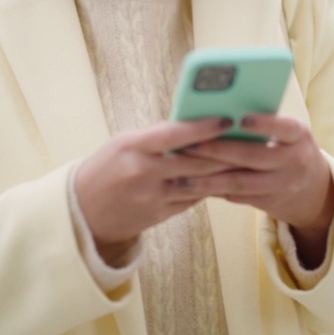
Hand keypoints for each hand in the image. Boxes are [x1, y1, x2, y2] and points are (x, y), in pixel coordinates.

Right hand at [75, 116, 239, 259]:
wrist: (84, 211)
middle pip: (194, 162)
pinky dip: (208, 188)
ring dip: (222, 171)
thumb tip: (195, 124)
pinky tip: (223, 178)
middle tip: (249, 139)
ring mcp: (153, 197)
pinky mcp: (160, 215)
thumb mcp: (125, 143)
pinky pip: (192, 200)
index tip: (227, 119)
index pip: (174, 135)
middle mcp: (144, 173)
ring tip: (245, 158)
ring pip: (198, 183)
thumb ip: (157, 136)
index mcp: (133, 147)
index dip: (203, 127)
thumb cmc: (107, 167)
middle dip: (224, 151)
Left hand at [178, 114, 333, 265]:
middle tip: (189, 145)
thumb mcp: (288, 133)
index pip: (284, 127)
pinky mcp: (269, 203)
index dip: (264, 123)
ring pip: (241, 182)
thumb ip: (263, 124)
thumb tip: (218, 113)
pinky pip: (238, 196)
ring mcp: (283, 185)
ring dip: (209, 179)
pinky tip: (193, 186)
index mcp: (299, 135)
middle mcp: (295, 161)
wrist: (314, 189)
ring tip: (182, 175)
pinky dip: (215, 190)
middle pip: (254, 156)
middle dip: (218, 151)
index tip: (241, 118)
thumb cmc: (290, 148)